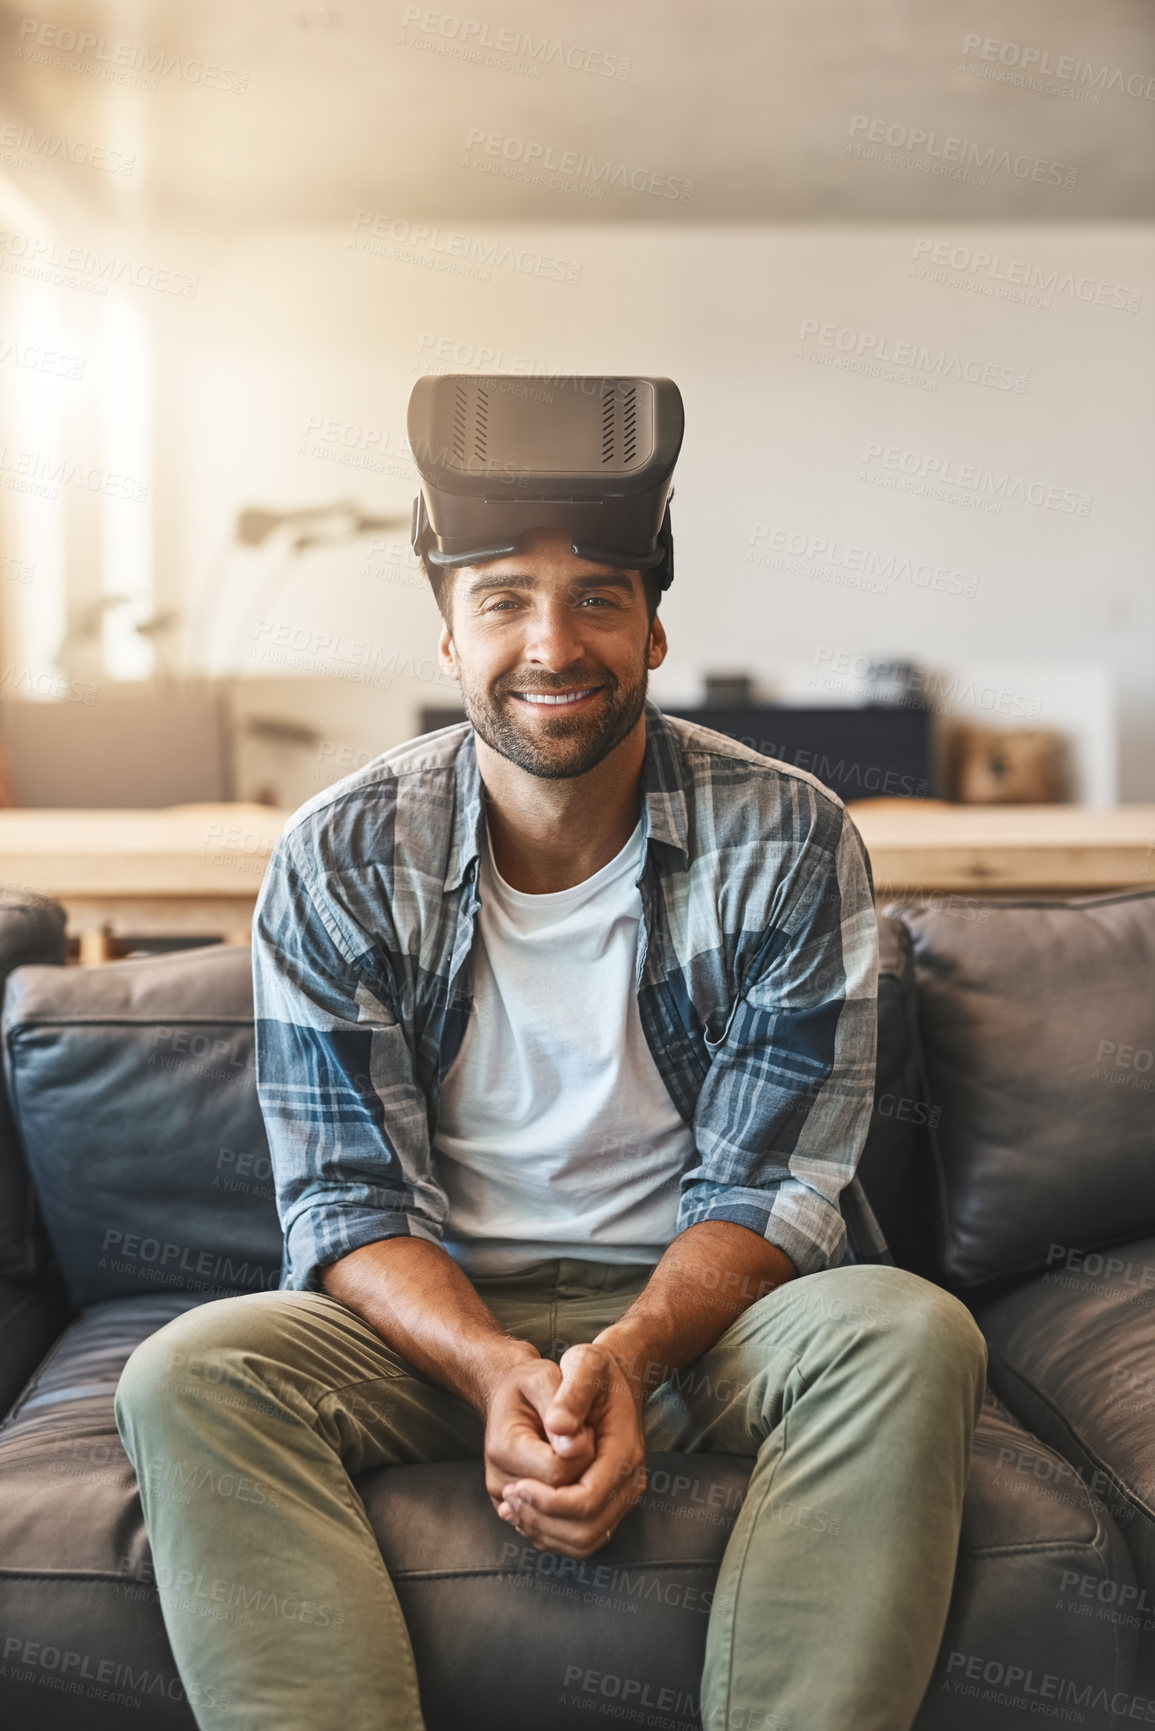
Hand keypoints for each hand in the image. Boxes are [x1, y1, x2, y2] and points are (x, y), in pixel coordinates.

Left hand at [492, 1343, 647, 1559]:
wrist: (610, 1378)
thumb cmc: (593, 1370)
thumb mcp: (584, 1362)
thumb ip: (571, 1394)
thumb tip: (558, 1429)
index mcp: (624, 1451)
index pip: (587, 1500)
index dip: (547, 1502)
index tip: (515, 1485)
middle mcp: (629, 1480)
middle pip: (586, 1530)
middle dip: (541, 1520)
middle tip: (508, 1497)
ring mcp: (621, 1496)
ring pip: (583, 1541)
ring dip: (543, 1531)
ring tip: (512, 1505)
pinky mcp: (608, 1504)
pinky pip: (581, 1538)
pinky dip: (551, 1533)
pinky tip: (525, 1510)